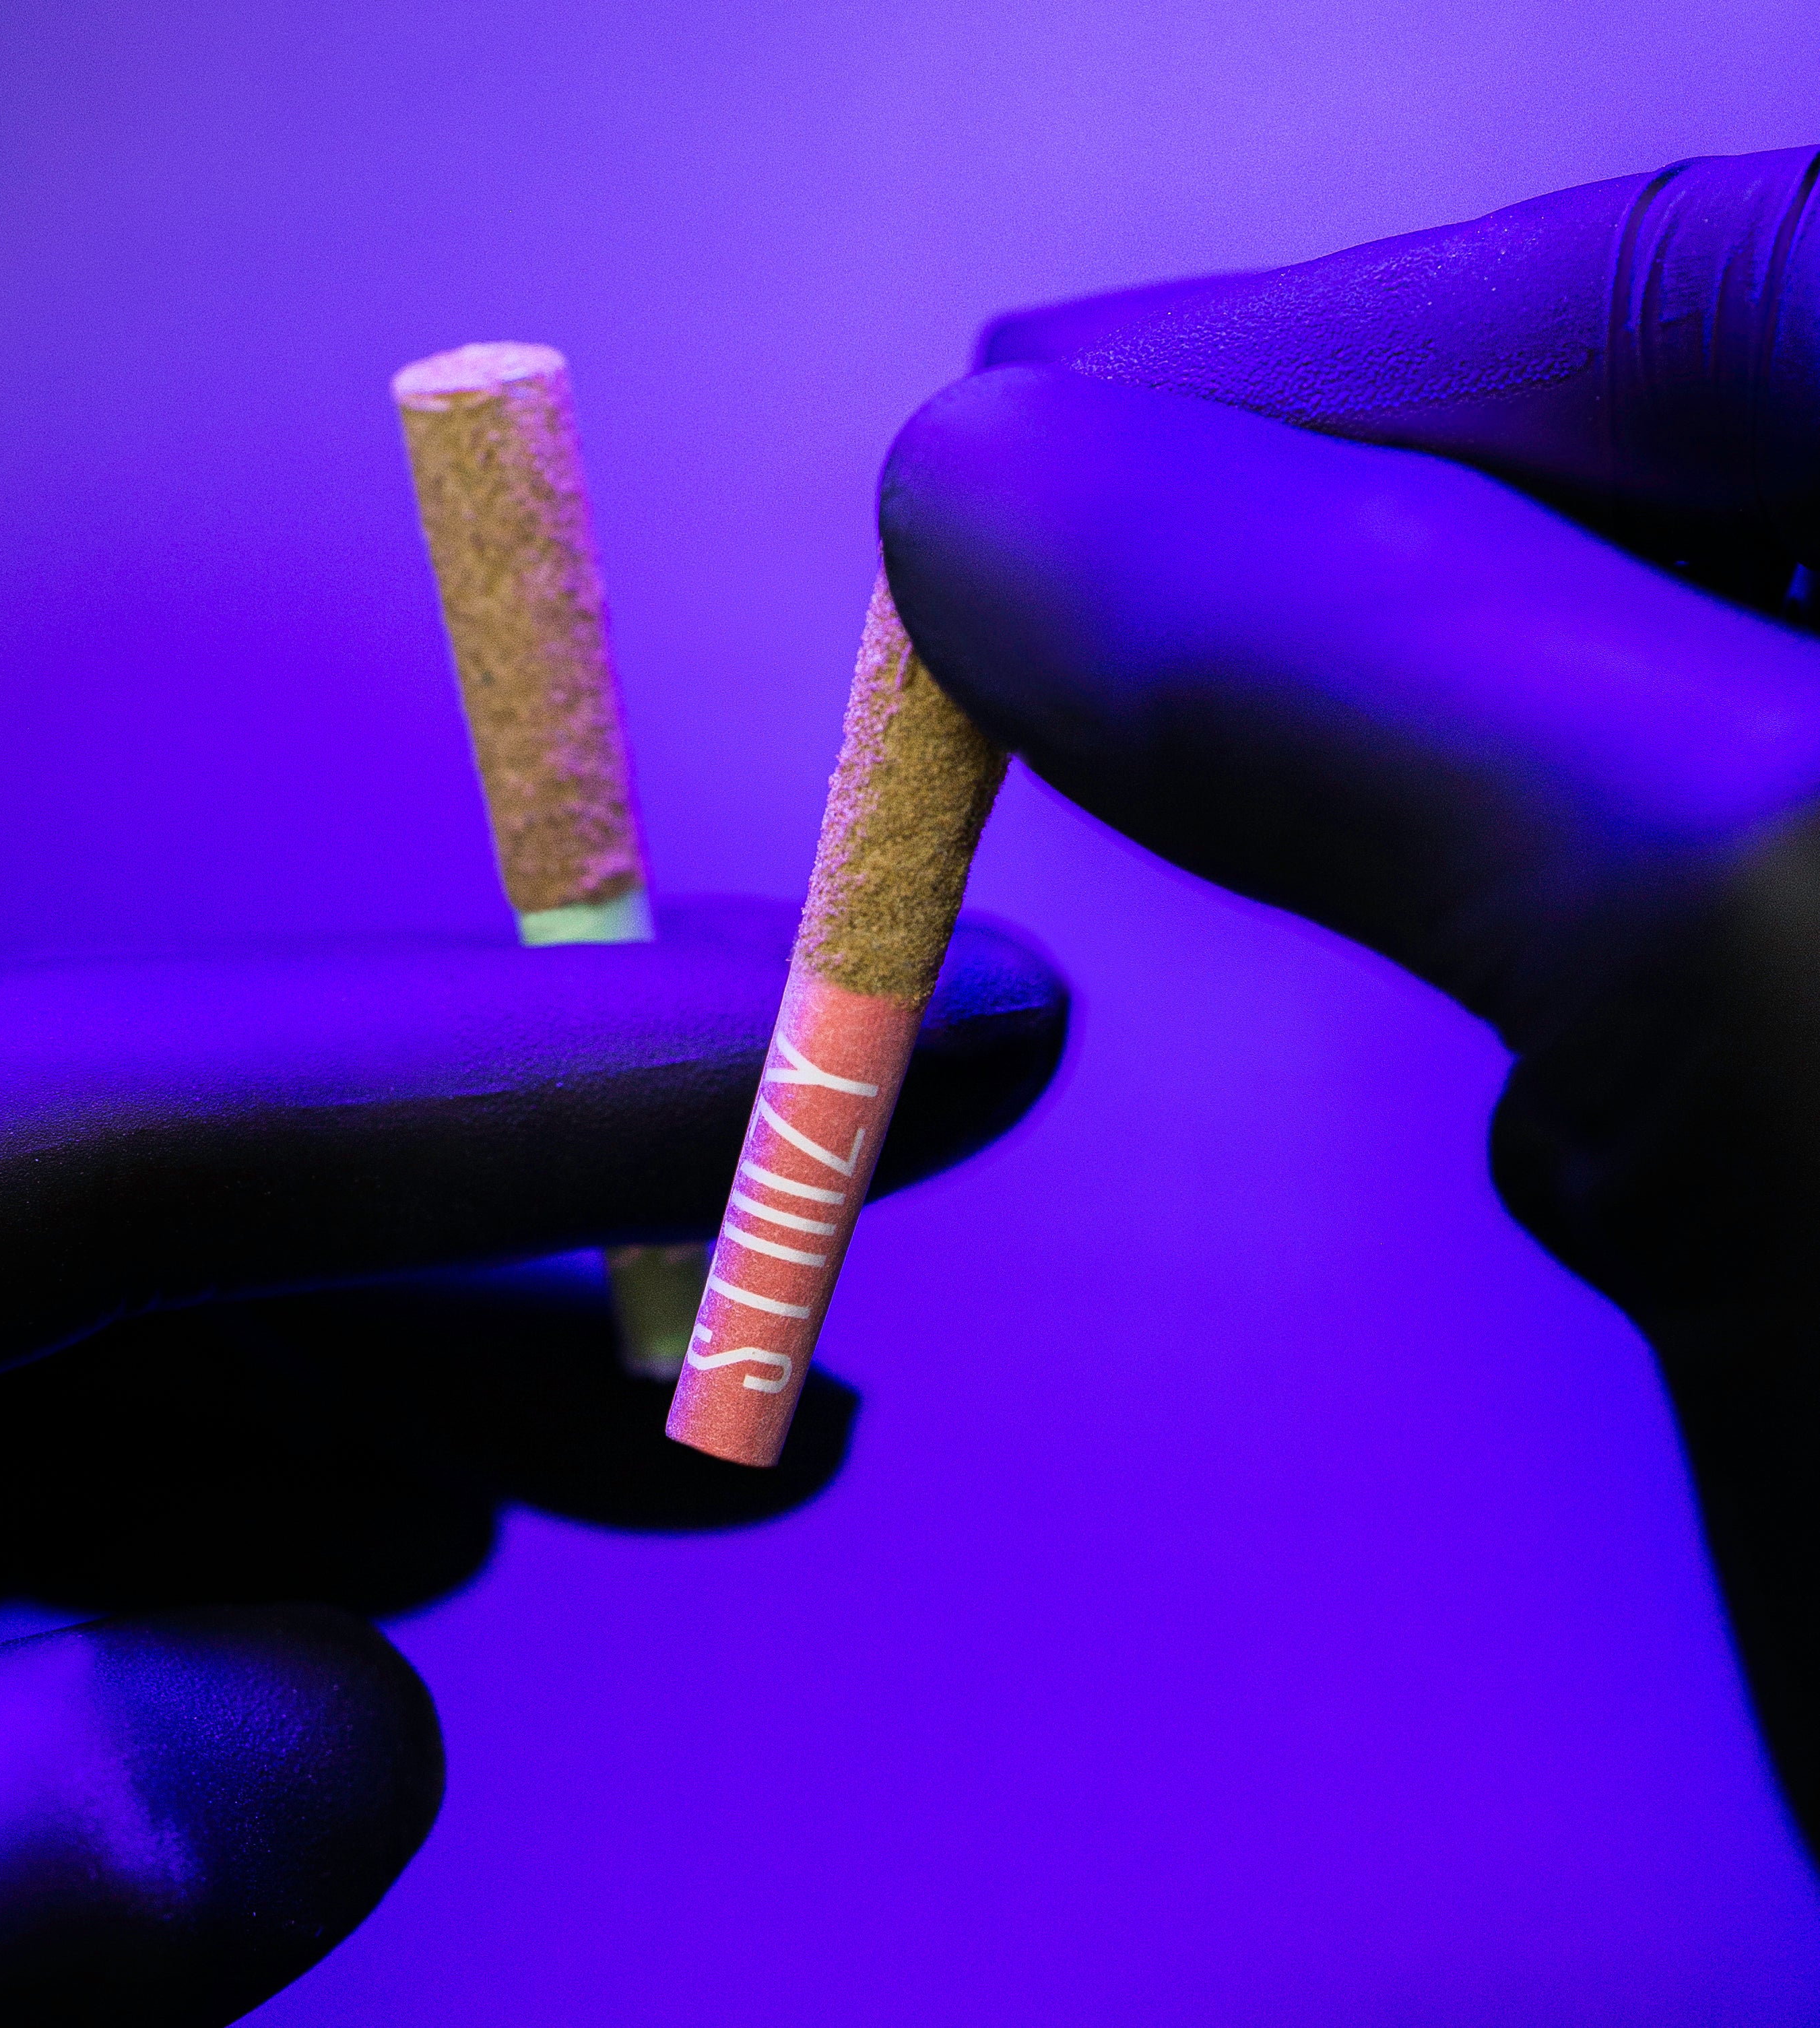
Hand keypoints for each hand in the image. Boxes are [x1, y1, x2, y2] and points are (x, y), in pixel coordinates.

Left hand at [0, 897, 1066, 2020]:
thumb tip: (346, 1728)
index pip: (138, 1121)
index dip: (567, 1063)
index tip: (934, 1028)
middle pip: (150, 1151)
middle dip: (556, 1162)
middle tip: (889, 1129)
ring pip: (101, 1282)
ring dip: (431, 1339)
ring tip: (725, 1426)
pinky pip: (0, 1397)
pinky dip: (227, 1449)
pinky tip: (395, 1522)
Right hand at [880, 145, 1819, 1851]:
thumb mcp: (1761, 956)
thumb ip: (1381, 666)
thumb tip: (984, 501)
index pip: (1690, 290)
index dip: (1303, 345)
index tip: (990, 450)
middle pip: (1652, 482)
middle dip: (1321, 550)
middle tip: (1011, 578)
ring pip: (1639, 712)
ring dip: (1420, 775)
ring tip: (1227, 816)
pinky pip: (1687, 938)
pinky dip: (1567, 1003)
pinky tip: (1576, 1147)